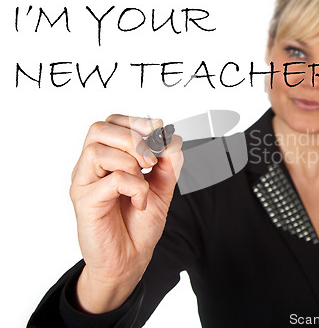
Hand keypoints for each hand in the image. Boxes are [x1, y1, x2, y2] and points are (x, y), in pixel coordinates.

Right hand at [69, 114, 182, 312]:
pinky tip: (140, 202)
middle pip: (99, 129)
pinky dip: (135, 186)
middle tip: (152, 160)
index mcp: (107, 158)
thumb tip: (171, 138)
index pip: (111, 123)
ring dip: (131, 161)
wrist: (131, 259)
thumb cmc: (140, 223)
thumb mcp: (163, 187)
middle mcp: (90, 168)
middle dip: (133, 138)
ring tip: (145, 180)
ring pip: (98, 150)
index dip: (136, 121)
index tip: (158, 130)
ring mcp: (84, 184)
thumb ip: (169, 161)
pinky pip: (110, 180)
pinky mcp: (85, 203)